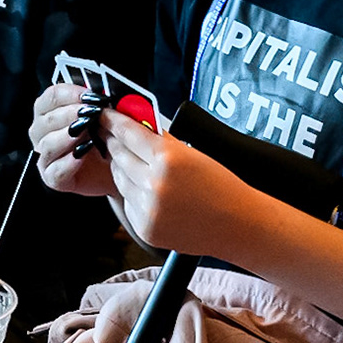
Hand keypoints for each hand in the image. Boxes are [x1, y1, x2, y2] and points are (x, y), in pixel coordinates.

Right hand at [30, 84, 116, 198]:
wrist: (116, 170)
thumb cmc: (106, 141)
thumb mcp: (102, 117)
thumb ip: (96, 104)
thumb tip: (101, 94)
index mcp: (49, 112)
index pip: (50, 96)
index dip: (69, 93)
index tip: (89, 96)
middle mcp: (42, 133)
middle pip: (46, 120)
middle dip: (69, 114)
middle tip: (89, 113)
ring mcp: (45, 156)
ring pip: (47, 144)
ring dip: (67, 137)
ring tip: (86, 133)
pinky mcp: (52, 178)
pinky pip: (55, 170)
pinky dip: (68, 162)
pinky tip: (81, 155)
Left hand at [103, 112, 257, 255]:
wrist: (238, 224)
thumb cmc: (221, 186)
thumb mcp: (192, 153)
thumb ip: (161, 138)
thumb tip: (134, 120)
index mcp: (168, 159)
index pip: (128, 133)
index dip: (112, 121)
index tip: (103, 115)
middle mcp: (154, 184)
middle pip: (118, 155)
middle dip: (113, 142)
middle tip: (108, 133)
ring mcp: (148, 209)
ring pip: (119, 179)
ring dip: (121, 167)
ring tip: (132, 162)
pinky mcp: (145, 228)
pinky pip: (128, 202)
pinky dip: (132, 193)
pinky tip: (146, 189)